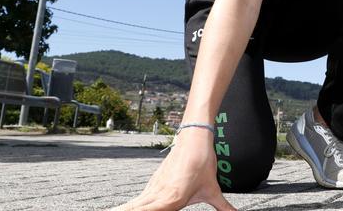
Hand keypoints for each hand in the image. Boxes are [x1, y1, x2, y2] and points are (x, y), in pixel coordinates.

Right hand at [110, 128, 234, 210]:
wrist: (194, 138)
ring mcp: (153, 188)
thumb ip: (224, 207)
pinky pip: (137, 199)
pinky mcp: (153, 184)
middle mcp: (158, 195)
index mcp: (172, 199)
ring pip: (132, 205)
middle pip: (134, 210)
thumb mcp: (213, 190)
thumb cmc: (202, 163)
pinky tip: (119, 210)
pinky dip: (127, 207)